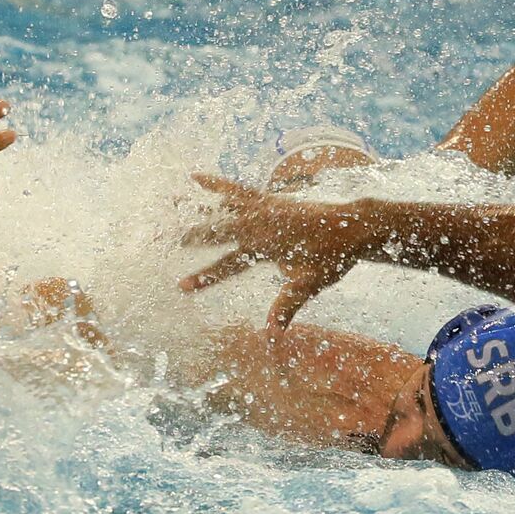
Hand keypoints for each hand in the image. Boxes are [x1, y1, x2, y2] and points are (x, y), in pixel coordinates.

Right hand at [179, 174, 378, 328]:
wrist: (352, 224)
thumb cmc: (333, 257)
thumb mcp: (310, 284)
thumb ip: (287, 305)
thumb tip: (272, 336)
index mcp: (265, 247)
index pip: (227, 266)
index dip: (204, 277)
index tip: (181, 286)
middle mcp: (259, 224)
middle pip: (216, 231)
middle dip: (190, 236)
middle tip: (162, 238)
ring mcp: (262, 208)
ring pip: (221, 207)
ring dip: (194, 206)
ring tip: (168, 200)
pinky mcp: (268, 198)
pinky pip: (237, 190)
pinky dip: (217, 185)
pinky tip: (197, 177)